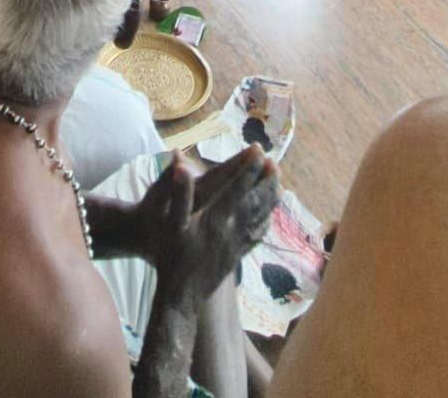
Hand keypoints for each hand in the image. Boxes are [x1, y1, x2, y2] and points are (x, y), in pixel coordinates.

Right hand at [136, 148, 277, 301]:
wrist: (180, 296)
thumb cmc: (170, 257)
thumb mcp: (169, 224)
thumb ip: (179, 194)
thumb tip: (181, 164)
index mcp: (215, 219)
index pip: (237, 188)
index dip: (248, 168)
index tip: (258, 150)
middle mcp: (230, 231)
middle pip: (255, 202)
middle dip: (266, 181)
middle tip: (275, 163)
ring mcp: (236, 245)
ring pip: (260, 218)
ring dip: (270, 199)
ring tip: (278, 184)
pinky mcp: (236, 257)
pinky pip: (256, 236)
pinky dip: (265, 222)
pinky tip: (269, 217)